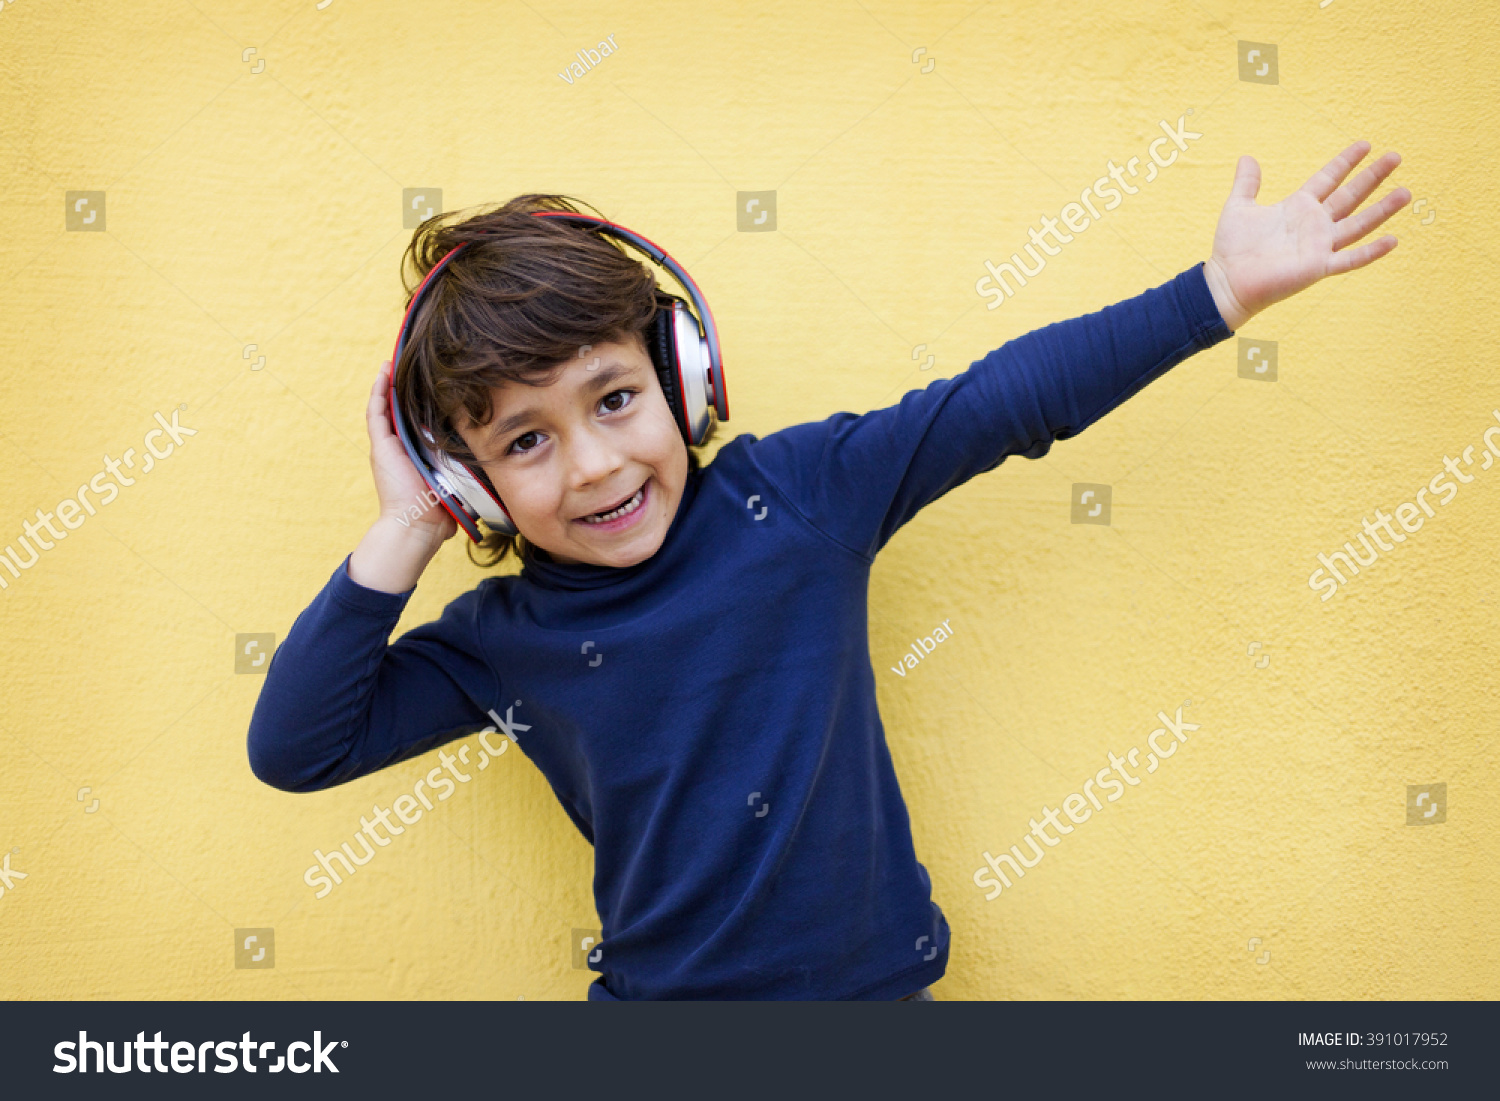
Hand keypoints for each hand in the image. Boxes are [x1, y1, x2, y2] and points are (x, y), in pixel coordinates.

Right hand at [365, 358, 456, 543]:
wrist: (417, 525)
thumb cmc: (438, 513)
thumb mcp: (457, 488)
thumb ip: (469, 482)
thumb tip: (490, 492)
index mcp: (416, 454)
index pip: (416, 422)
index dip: (420, 403)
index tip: (431, 384)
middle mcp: (399, 447)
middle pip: (399, 410)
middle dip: (403, 387)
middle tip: (410, 363)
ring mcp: (388, 446)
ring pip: (384, 406)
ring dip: (387, 383)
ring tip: (393, 360)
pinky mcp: (381, 446)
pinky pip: (375, 412)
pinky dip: (377, 391)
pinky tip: (383, 372)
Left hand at [1202, 141, 1410, 331]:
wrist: (1226, 281)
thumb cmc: (1232, 248)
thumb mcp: (1239, 207)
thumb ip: (1246, 183)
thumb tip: (1247, 157)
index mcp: (1298, 207)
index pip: (1328, 179)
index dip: (1346, 162)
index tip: (1365, 144)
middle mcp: (1314, 225)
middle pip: (1350, 196)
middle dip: (1372, 177)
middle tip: (1396, 157)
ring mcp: (1319, 246)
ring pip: (1358, 225)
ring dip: (1382, 210)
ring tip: (1405, 193)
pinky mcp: (1318, 267)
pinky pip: (1350, 259)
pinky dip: (1371, 252)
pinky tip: (1393, 240)